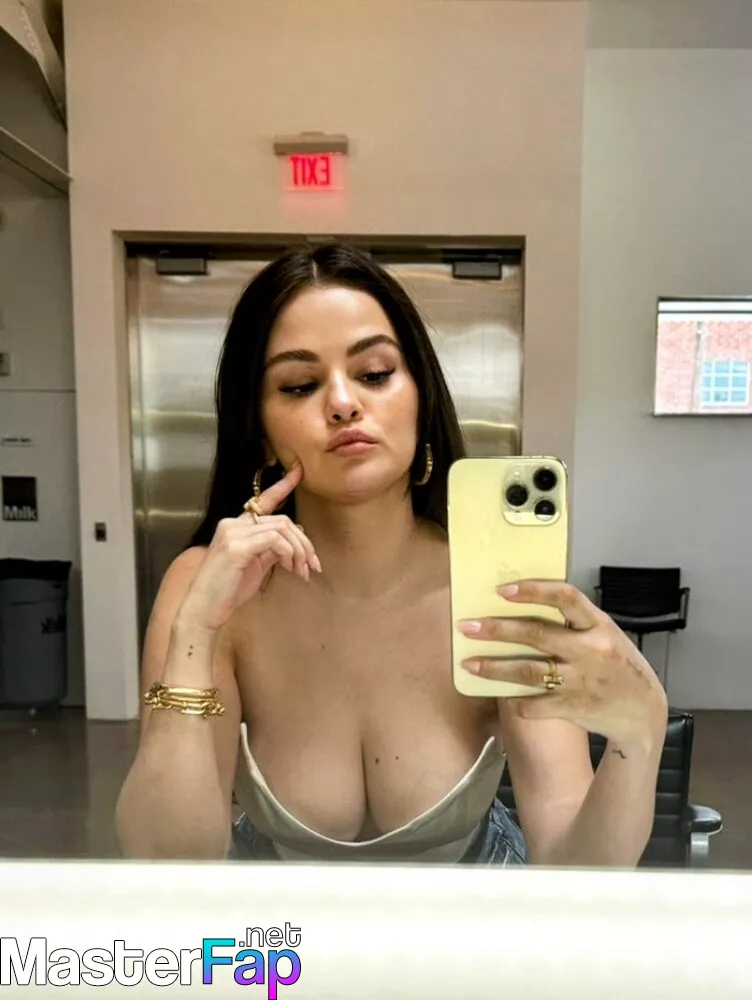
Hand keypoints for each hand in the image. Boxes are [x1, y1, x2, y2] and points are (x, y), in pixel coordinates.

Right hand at [177, 461, 320, 631]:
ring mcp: (232, 533)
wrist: (204, 610)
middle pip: (282, 520)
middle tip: (312, 565)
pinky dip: (288, 553)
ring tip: (301, 571)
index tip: (298, 471)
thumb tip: (293, 539)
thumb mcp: (256, 566)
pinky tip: (289, 569)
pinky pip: (274, 540)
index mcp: (236, 527)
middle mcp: (232, 524)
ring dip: (299, 551)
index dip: (282, 485)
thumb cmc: (228, 591)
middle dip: (304, 542)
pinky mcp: (236, 546)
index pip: (263, 501)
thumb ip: (271, 549)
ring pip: (282, 528)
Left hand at [457, 580, 667, 746]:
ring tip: (469, 664)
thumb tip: (527, 604)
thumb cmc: (618, 666)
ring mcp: (580, 681)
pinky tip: (496, 694)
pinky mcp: (572, 708)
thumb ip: (575, 622)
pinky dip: (514, 700)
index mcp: (599, 625)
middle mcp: (590, 650)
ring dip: (494, 668)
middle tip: (468, 626)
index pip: (566, 597)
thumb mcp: (606, 635)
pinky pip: (534, 704)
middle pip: (537, 635)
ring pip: (528, 672)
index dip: (533, 591)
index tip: (502, 590)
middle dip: (498, 630)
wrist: (643, 713)